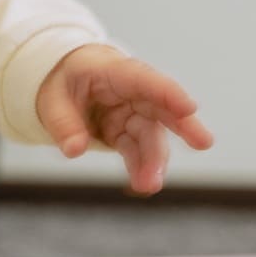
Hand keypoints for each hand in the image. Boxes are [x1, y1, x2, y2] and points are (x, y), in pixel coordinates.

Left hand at [35, 44, 213, 195]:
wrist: (67, 80)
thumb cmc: (64, 80)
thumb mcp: (52, 97)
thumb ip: (63, 122)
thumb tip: (74, 150)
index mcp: (116, 72)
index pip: (146, 80)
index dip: (168, 93)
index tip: (189, 108)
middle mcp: (133, 93)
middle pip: (162, 108)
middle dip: (183, 126)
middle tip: (203, 142)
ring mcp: (133, 114)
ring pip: (151, 137)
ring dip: (153, 161)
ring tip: (150, 185)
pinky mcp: (128, 132)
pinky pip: (137, 151)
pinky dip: (140, 167)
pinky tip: (143, 184)